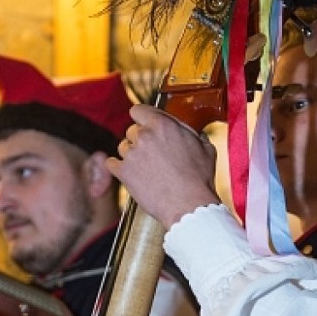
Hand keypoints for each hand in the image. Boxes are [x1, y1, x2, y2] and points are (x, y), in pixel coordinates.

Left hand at [106, 104, 220, 229]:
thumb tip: (189, 132)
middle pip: (132, 130)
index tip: (145, 125)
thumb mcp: (205, 148)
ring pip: (123, 147)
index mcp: (162, 125)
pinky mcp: (123, 172)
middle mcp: (144, 136)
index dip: (142, 118)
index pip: (138, 110)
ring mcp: (131, 154)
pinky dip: (118, 168)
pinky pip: (111, 163)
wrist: (188, 205)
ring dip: (132, 154)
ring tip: (146, 168)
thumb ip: (192, 133)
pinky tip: (129, 173)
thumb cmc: (199, 178)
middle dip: (141, 140)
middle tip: (152, 153)